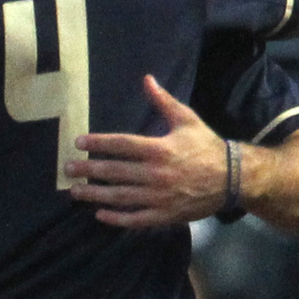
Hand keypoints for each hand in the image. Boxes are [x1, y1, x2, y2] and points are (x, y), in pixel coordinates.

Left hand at [69, 76, 229, 228]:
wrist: (231, 179)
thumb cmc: (206, 147)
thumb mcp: (187, 120)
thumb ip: (163, 101)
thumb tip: (147, 79)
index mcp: (159, 149)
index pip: (120, 145)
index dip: (97, 143)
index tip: (78, 143)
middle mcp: (155, 174)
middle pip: (114, 171)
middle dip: (88, 170)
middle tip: (67, 169)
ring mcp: (159, 197)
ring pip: (120, 197)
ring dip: (95, 195)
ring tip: (75, 192)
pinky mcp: (165, 215)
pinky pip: (136, 219)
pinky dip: (117, 219)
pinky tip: (101, 215)